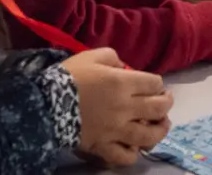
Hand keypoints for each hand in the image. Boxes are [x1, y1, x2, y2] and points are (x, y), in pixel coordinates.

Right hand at [61, 48, 173, 166]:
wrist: (45, 103)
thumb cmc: (70, 76)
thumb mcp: (93, 55)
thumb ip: (114, 58)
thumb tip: (125, 68)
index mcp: (123, 83)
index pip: (155, 84)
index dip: (158, 84)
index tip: (155, 85)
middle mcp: (125, 107)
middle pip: (158, 108)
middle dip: (166, 104)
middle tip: (164, 102)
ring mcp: (116, 129)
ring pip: (149, 135)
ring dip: (160, 130)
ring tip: (161, 125)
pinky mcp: (104, 146)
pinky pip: (125, 156)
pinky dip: (133, 153)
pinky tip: (135, 147)